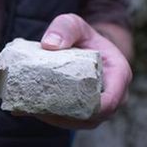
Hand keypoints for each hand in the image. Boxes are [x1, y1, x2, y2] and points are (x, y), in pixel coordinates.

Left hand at [13, 13, 131, 128]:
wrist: (82, 46)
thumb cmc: (81, 35)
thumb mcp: (73, 24)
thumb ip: (64, 28)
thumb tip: (49, 45)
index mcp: (118, 75)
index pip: (111, 101)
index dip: (91, 108)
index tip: (63, 104)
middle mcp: (112, 96)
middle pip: (91, 117)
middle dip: (65, 115)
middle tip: (38, 105)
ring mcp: (98, 107)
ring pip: (78, 122)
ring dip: (54, 118)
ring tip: (30, 107)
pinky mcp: (82, 112)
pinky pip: (68, 120)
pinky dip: (49, 116)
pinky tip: (28, 108)